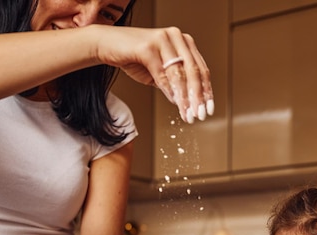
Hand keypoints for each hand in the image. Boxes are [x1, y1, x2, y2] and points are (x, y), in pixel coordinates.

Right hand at [96, 25, 213, 123]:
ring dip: (185, 98)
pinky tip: (174, 102)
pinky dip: (169, 90)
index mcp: (183, 42)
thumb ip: (174, 84)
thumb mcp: (160, 73)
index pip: (201, 69)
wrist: (108, 45)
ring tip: (188, 114)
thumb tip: (188, 103)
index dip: (206, 91)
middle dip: (198, 97)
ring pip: (179, 73)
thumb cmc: (134, 57)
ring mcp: (162, 39)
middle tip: (200, 115)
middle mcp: (176, 37)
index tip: (208, 109)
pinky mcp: (147, 46)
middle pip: (193, 71)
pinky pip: (162, 73)